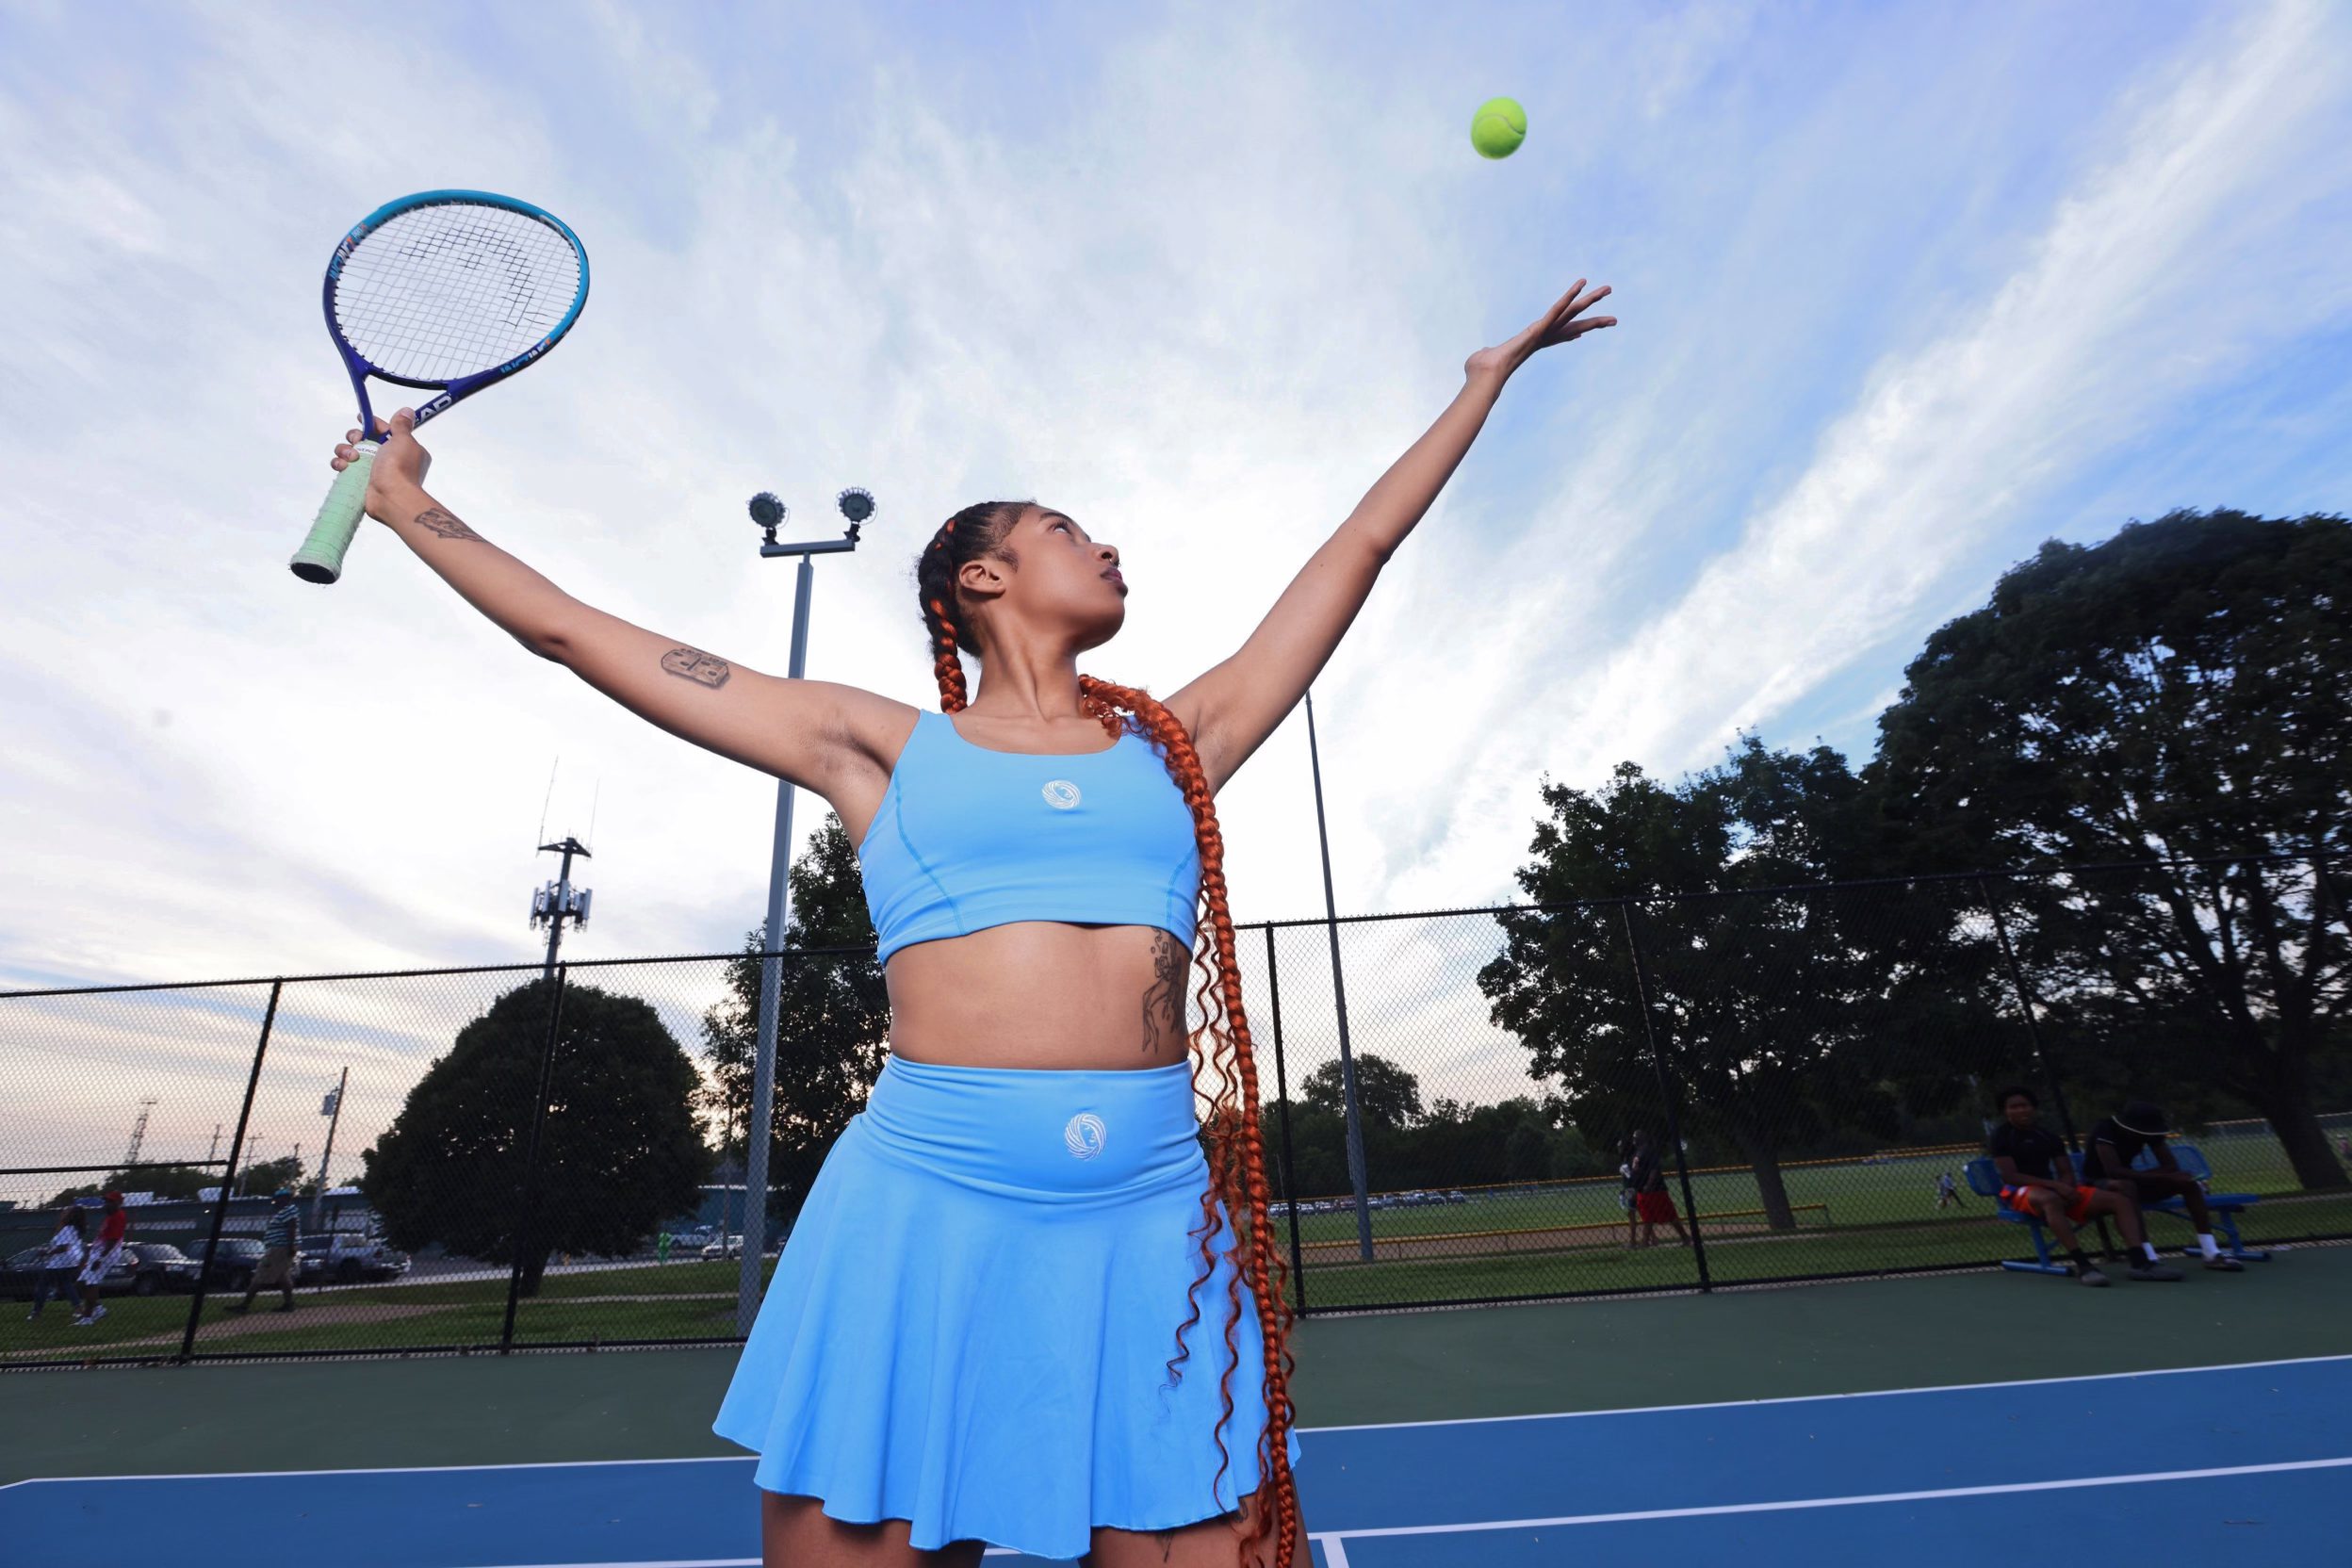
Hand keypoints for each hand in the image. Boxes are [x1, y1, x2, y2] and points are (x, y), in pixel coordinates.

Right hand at [331, 408, 432, 522]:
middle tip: (357, 440)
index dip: (372, 424)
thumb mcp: (404, 440)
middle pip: (363, 440)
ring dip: (345, 450)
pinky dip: (340, 464)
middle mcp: (388, 459)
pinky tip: (343, 466)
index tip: (361, 418)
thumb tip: (407, 411)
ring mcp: (373, 471)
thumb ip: (401, 425)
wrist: (392, 498)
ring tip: (351, 457)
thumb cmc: (400, 468)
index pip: (383, 431)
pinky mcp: (360, 480)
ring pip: (350, 452)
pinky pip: (344, 467)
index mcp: (402, 449)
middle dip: (355, 436)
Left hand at [1465, 280, 1615, 381]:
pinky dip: (1569, 295)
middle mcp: (1543, 339)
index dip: (1570, 334)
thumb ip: (1487, 354)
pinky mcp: (1539, 328)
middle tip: (1614, 319)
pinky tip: (1582, 283)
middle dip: (1595, 322)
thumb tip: (1480, 357)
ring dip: (1590, 300)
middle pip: (1574, 326)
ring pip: (1572, 313)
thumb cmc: (1480, 371)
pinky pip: (1557, 309)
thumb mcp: (1486, 358)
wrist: (1484, 376)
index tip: (1582, 333)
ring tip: (1608, 289)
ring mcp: (1544, 333)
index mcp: (1532, 344)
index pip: (1556, 337)